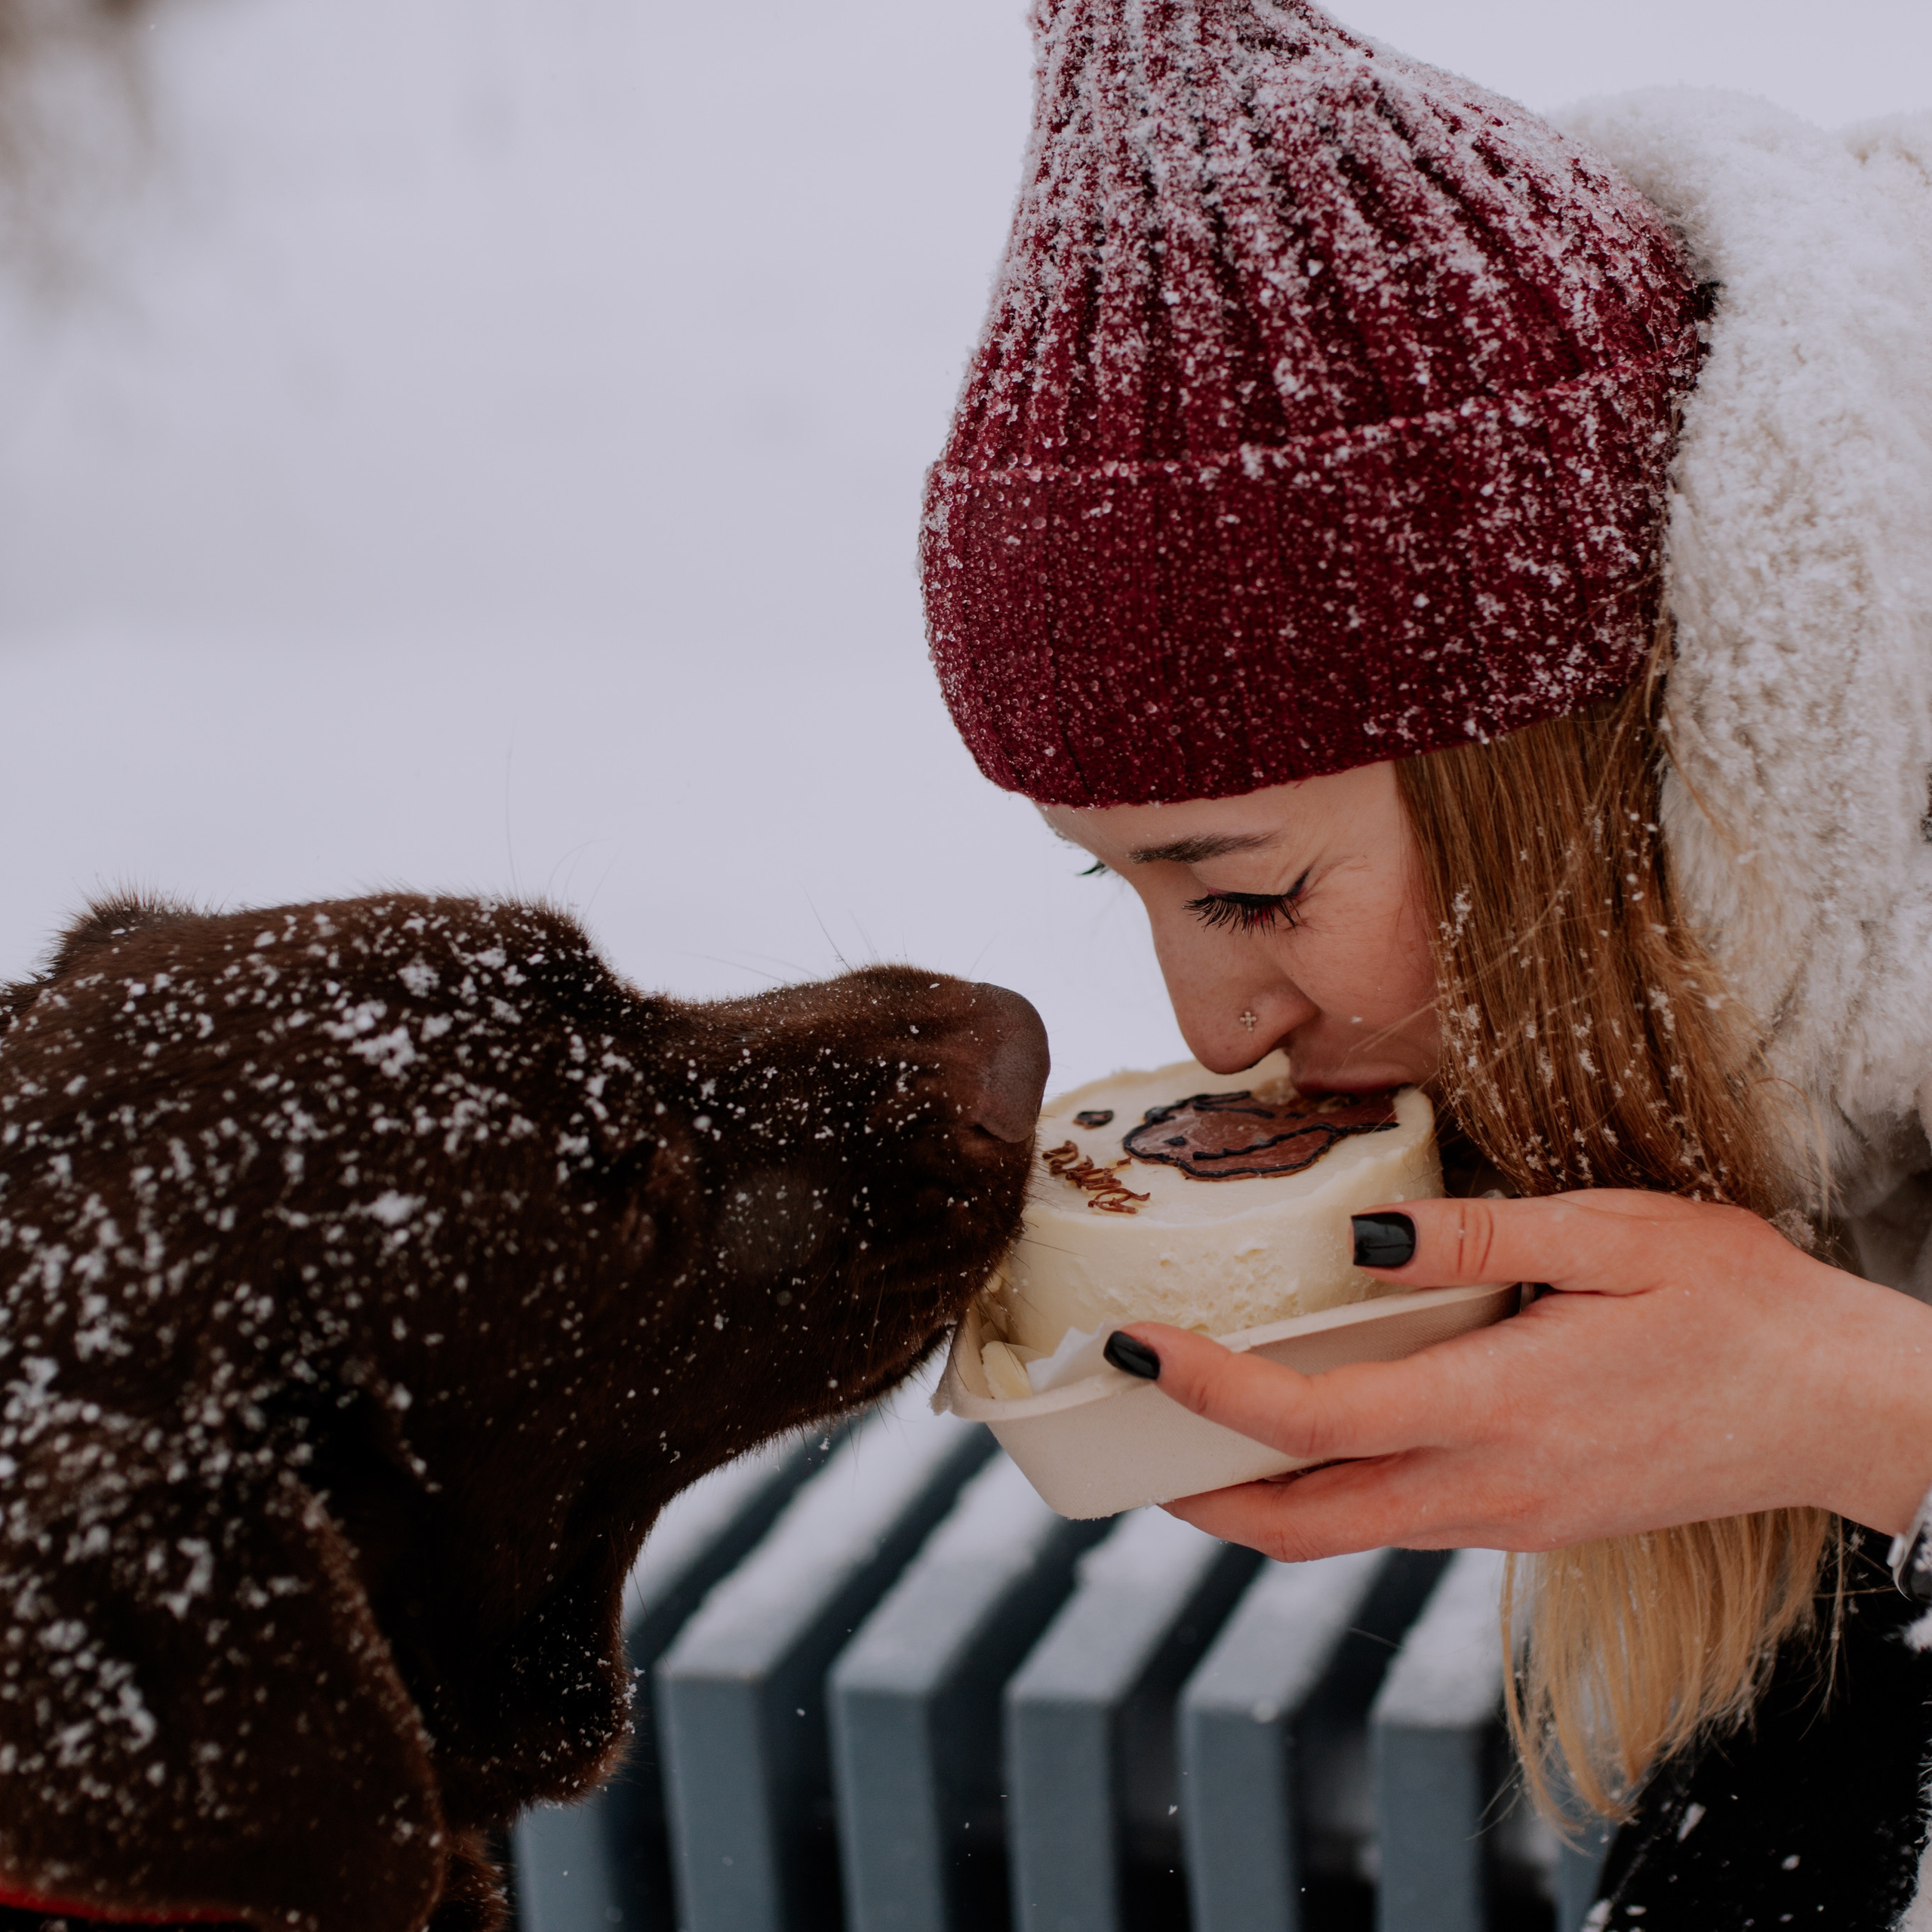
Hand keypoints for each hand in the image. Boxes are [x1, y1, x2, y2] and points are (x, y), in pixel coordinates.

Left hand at [1117, 1191, 1931, 1560]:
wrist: (1844, 1409)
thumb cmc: (1742, 1307)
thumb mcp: (1616, 1235)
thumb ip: (1476, 1238)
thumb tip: (1355, 1236)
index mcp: (1498, 1410)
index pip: (1308, 1421)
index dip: (1201, 1393)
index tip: (1131, 1350)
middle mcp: (1489, 1488)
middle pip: (1302, 1524)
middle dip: (1198, 1493)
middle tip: (1126, 1433)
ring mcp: (1511, 1518)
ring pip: (1348, 1533)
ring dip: (1259, 1498)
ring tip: (1195, 1430)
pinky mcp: (1533, 1519)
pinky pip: (1402, 1520)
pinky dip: (1331, 1491)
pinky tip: (1316, 1433)